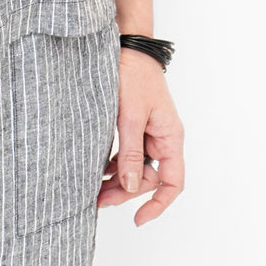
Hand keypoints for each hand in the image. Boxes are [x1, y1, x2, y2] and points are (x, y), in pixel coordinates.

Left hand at [97, 45, 183, 224]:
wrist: (127, 46)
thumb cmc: (133, 76)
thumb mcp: (130, 116)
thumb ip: (130, 152)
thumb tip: (130, 186)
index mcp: (170, 137)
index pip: (172, 182)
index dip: (158, 204)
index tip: (138, 219)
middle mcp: (162, 137)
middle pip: (149, 177)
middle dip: (126, 191)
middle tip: (98, 200)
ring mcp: (148, 131)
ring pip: (135, 166)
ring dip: (117, 179)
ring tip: (93, 190)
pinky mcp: (134, 124)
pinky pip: (127, 152)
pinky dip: (114, 162)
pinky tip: (98, 169)